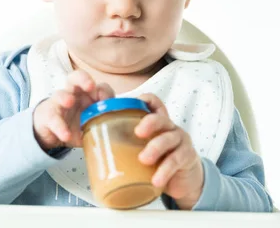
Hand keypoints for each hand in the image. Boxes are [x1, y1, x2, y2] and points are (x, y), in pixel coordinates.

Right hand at [33, 70, 113, 149]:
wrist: (52, 131)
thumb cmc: (75, 123)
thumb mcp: (91, 124)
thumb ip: (103, 124)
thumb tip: (121, 132)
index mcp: (86, 95)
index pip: (97, 87)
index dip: (104, 91)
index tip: (107, 101)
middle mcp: (73, 94)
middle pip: (76, 78)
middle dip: (83, 79)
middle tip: (90, 86)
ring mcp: (58, 103)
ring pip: (60, 94)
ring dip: (65, 97)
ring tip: (69, 102)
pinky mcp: (48, 116)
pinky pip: (53, 119)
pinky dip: (60, 127)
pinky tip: (66, 135)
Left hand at [135, 93, 203, 209]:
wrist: (182, 179)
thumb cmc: (157, 160)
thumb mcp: (141, 148)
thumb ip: (125, 143)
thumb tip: (92, 144)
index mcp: (156, 122)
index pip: (153, 102)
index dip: (145, 100)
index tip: (130, 104)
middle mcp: (169, 127)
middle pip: (160, 118)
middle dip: (149, 123)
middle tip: (137, 133)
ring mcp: (179, 140)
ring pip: (168, 139)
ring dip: (155, 149)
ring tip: (143, 160)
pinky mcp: (187, 156)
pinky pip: (176, 160)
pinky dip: (164, 171)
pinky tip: (156, 180)